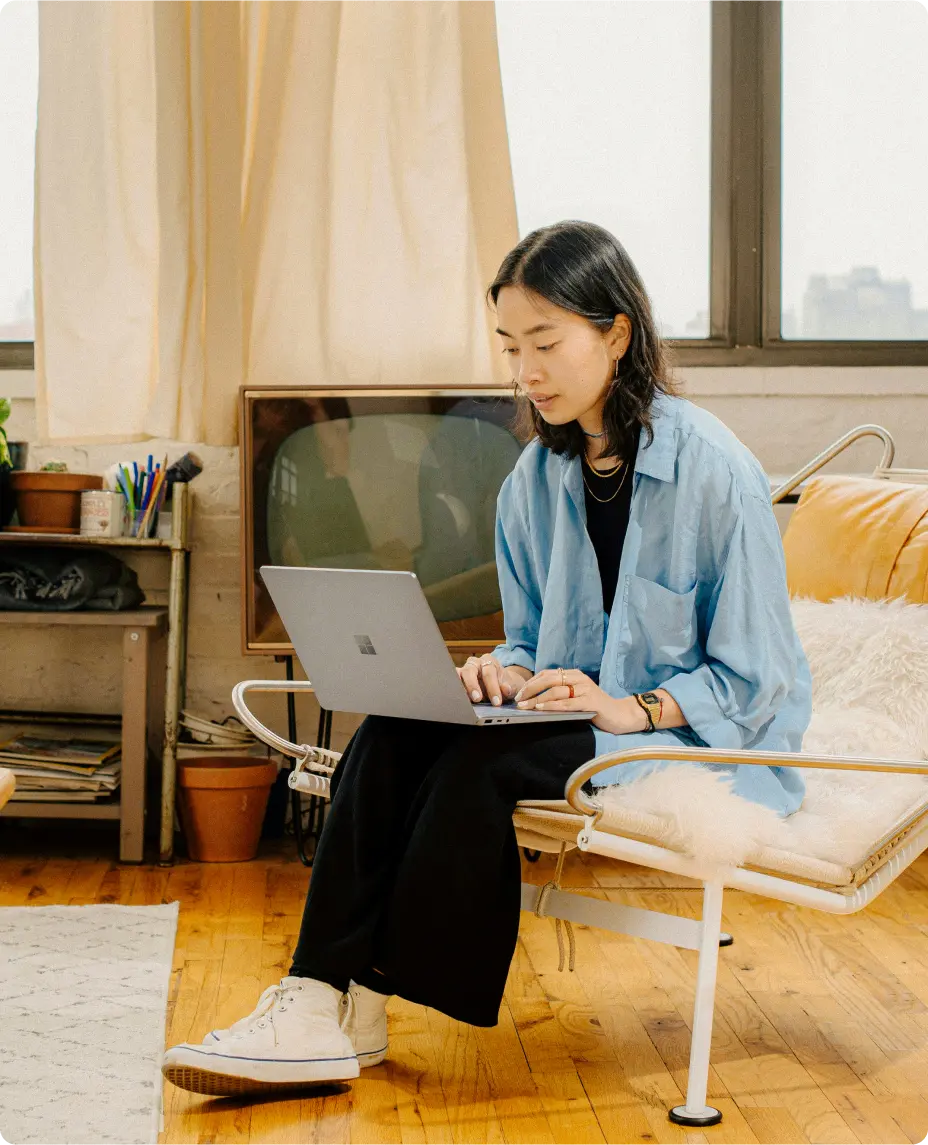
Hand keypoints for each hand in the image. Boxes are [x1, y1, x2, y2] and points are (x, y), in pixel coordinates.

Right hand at [457, 655, 530, 706]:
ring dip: (461, 687)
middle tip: (478, 699)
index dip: (493, 687)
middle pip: (470, 671)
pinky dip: (454, 688)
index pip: (489, 673)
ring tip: (465, 699)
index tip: (497, 701)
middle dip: (473, 686)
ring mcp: (465, 670)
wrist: (499, 685)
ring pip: (458, 674)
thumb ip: (509, 687)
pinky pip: (453, 680)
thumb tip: (506, 689)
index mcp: (489, 661)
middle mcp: (475, 663)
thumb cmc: (503, 684)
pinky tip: (458, 697)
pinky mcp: (458, 678)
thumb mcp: (511, 685)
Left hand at [514, 668, 648, 734]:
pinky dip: (552, 706)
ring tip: (525, 706)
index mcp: (574, 675)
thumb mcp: (577, 696)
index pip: (547, 674)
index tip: (519, 692)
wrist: (621, 715)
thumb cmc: (596, 708)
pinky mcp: (590, 702)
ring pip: (555, 691)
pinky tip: (541, 709)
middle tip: (518, 699)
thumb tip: (535, 699)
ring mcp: (585, 689)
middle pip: (549, 679)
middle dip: (530, 689)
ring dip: (537, 699)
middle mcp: (579, 678)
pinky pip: (567, 703)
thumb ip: (561, 694)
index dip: (531, 682)